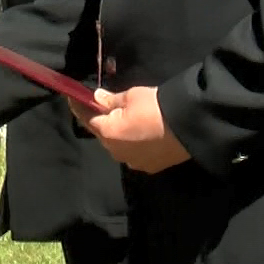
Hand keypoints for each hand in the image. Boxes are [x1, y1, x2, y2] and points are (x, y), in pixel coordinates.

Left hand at [74, 87, 190, 173]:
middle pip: (103, 134)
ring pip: (119, 146)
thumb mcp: (131, 96)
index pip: (87, 119)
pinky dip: (134, 143)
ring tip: (127, 120)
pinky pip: (135, 153)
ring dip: (119, 134)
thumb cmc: (156, 106)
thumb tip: (97, 99)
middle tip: (104, 106)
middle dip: (102, 121)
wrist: (189, 127)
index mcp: (107, 134)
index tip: (73, 97)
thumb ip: (110, 100)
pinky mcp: (150, 167)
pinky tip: (142, 134)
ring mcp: (133, 162)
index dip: (79, 107)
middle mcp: (116, 152)